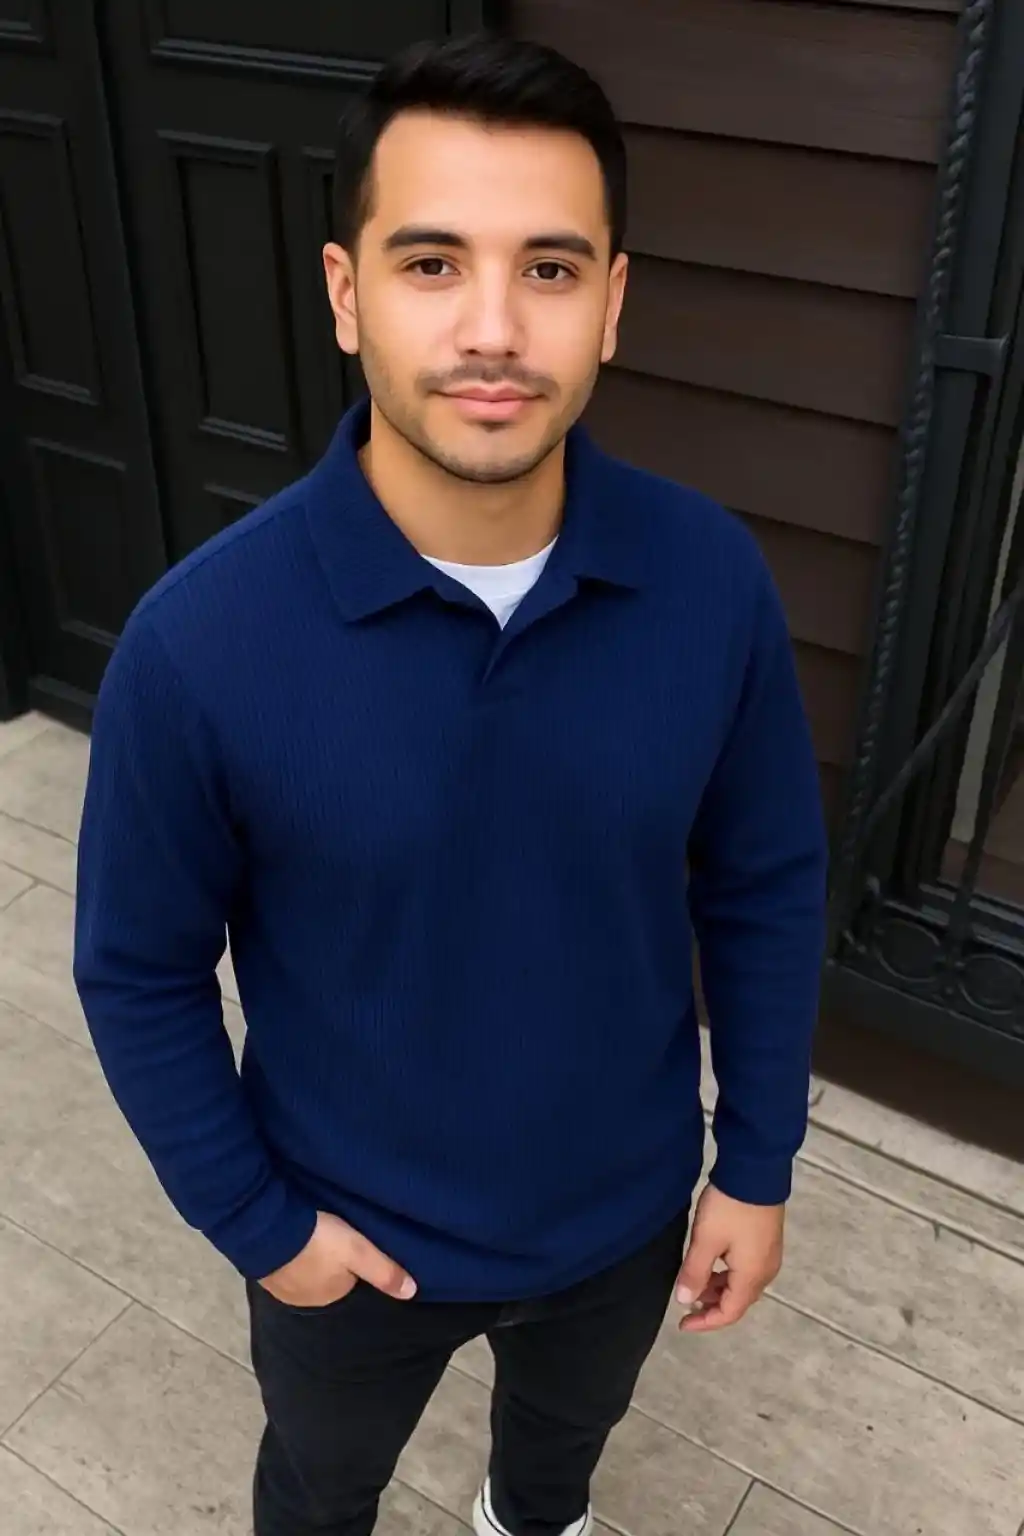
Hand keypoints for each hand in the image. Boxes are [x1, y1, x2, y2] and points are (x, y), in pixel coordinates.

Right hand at [258, 1211, 416, 1308]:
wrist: (265, 1229)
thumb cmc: (318, 1241)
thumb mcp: (358, 1252)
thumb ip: (384, 1271)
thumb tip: (412, 1293)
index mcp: (330, 1297)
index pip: (350, 1283)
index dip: (354, 1264)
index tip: (354, 1247)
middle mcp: (305, 1301)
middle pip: (325, 1280)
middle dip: (329, 1263)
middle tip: (333, 1237)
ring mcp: (280, 1288)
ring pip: (303, 1273)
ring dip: (306, 1259)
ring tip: (311, 1236)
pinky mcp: (261, 1272)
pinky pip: (282, 1265)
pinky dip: (287, 1255)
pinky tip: (289, 1239)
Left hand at [675, 1184, 783, 1332]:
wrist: (755, 1171)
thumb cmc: (729, 1208)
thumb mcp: (706, 1240)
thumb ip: (694, 1273)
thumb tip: (685, 1302)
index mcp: (752, 1277)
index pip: (729, 1313)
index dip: (705, 1322)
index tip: (682, 1323)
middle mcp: (766, 1271)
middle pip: (739, 1301)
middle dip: (712, 1305)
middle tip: (687, 1301)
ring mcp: (769, 1255)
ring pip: (743, 1285)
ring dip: (719, 1289)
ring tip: (695, 1281)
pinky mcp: (768, 1240)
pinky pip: (747, 1270)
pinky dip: (728, 1275)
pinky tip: (713, 1262)